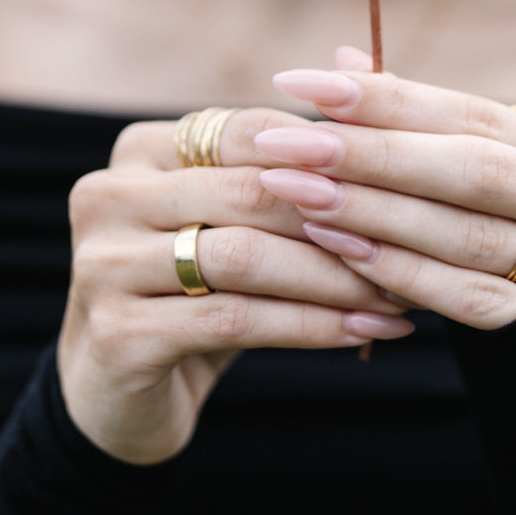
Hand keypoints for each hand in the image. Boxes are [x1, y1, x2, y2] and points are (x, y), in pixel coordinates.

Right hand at [57, 108, 411, 465]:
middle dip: (341, 218)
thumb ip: (285, 174)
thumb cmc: (196, 294)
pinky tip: (360, 333)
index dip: (332, 156)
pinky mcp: (116, 333)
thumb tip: (388, 116)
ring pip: (244, 256)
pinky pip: (233, 319)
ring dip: (333, 277)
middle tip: (414, 242)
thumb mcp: (231, 225)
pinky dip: (308, 325)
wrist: (121, 399)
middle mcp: (108, 194)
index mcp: (139, 150)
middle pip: (250, 191)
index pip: (252, 131)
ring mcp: (102, 263)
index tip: (405, 182)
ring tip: (395, 295)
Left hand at [253, 59, 515, 329]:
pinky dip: (403, 274)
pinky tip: (343, 251)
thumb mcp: (484, 187)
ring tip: (300, 193)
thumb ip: (422, 128)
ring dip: (375, 213)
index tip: (303, 82)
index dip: (387, 97)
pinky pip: (472, 299)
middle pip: (476, 170)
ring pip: (469, 234)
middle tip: (288, 141)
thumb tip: (344, 59)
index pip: (476, 114)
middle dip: (373, 153)